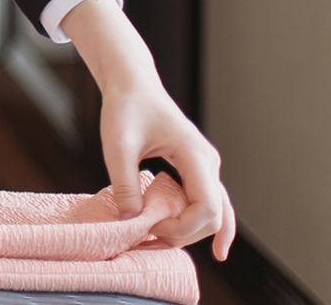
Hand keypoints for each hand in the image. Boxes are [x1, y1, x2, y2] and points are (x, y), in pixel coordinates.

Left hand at [62, 0, 235, 258]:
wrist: (132, 84)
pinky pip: (205, 202)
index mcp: (195, 156)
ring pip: (213, 212)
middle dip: (185, 235)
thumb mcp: (117, 145)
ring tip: (161, 245)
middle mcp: (208, 163)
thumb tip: (131, 221)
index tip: (150, 230)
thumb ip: (124, 183)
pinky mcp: (195, 168)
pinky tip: (190, 239)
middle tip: (147, 243)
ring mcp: (205, 166)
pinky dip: (197, 222)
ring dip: (191, 232)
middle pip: (213, 216)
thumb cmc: (125, 108)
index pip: (207, 207)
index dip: (183, 228)